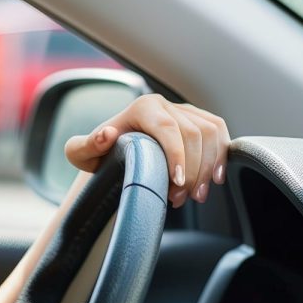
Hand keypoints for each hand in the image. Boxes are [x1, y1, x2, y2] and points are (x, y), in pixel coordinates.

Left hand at [64, 93, 230, 207]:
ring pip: (210, 133)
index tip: (178, 182)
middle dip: (193, 170)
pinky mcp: (198, 120)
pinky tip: (216, 178)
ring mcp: (184, 110)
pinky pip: (219, 131)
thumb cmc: (97, 154)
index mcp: (142, 107)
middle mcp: (165, 104)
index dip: (178, 155)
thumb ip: (84, 146)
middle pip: (194, 133)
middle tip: (181, 198)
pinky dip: (222, 155)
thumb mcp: (80, 153)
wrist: (112, 151)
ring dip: (209, 167)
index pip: (168, 128)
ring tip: (196, 195)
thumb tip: (107, 135)